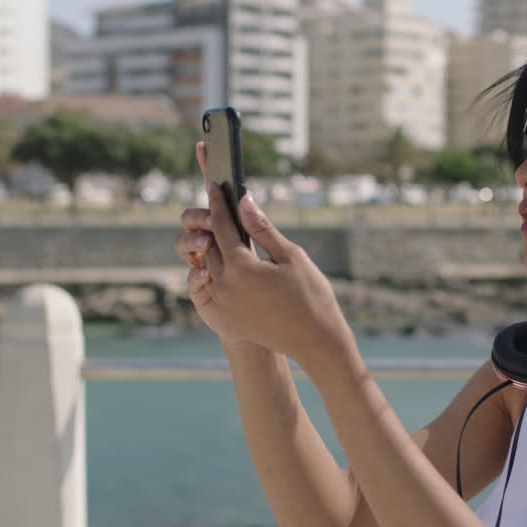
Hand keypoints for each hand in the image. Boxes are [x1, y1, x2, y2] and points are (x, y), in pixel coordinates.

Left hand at [175, 141, 354, 363]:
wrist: (316, 342)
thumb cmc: (311, 296)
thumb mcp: (291, 257)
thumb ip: (263, 229)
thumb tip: (244, 202)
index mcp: (240, 266)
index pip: (222, 226)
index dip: (219, 203)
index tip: (214, 185)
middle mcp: (225, 284)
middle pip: (211, 245)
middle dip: (215, 225)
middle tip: (220, 205)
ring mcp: (224, 303)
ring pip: (211, 266)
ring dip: (217, 248)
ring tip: (227, 233)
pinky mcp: (229, 316)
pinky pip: (217, 285)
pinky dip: (221, 270)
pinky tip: (234, 263)